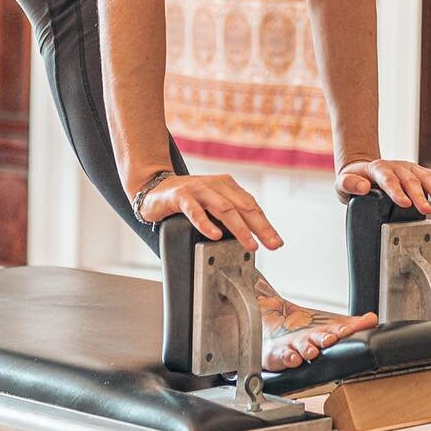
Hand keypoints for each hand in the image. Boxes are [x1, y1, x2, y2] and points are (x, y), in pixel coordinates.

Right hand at [139, 173, 283, 250]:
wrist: (154, 188)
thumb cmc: (187, 199)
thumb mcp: (212, 204)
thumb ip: (229, 215)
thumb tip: (251, 237)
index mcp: (227, 186)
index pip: (251, 206)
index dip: (266, 224)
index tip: (276, 242)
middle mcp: (216, 185)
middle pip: (243, 207)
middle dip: (261, 228)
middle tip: (272, 245)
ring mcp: (198, 190)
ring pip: (224, 209)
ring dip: (240, 229)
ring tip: (250, 244)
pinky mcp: (180, 197)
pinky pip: (195, 211)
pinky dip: (206, 224)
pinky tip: (215, 236)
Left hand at [335, 159, 430, 215]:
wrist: (362, 171)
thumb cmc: (352, 181)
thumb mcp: (341, 184)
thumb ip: (349, 184)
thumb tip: (364, 187)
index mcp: (377, 169)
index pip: (388, 180)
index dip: (397, 191)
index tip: (405, 204)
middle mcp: (394, 166)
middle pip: (408, 180)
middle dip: (419, 195)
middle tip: (427, 210)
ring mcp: (406, 168)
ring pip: (422, 176)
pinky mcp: (414, 171)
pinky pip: (429, 174)